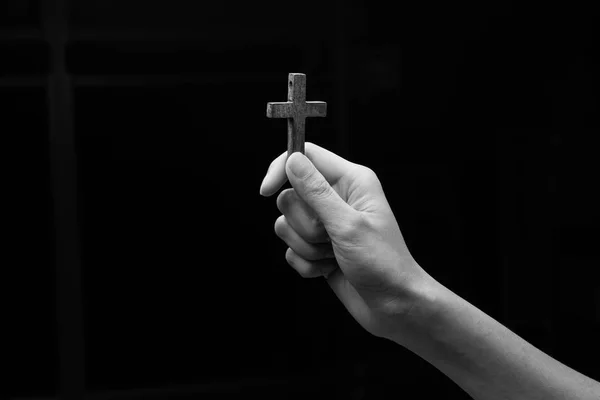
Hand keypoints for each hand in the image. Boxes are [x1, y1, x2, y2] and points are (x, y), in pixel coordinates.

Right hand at [260, 143, 436, 339]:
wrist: (394, 307)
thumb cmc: (383, 263)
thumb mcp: (348, 225)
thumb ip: (317, 193)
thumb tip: (292, 161)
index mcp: (351, 181)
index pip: (305, 156)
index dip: (282, 169)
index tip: (266, 191)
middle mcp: (336, 198)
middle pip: (290, 195)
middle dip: (304, 224)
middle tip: (330, 237)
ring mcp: (326, 225)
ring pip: (287, 225)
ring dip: (307, 247)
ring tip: (334, 256)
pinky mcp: (318, 248)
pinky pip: (290, 249)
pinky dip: (307, 264)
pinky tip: (330, 270)